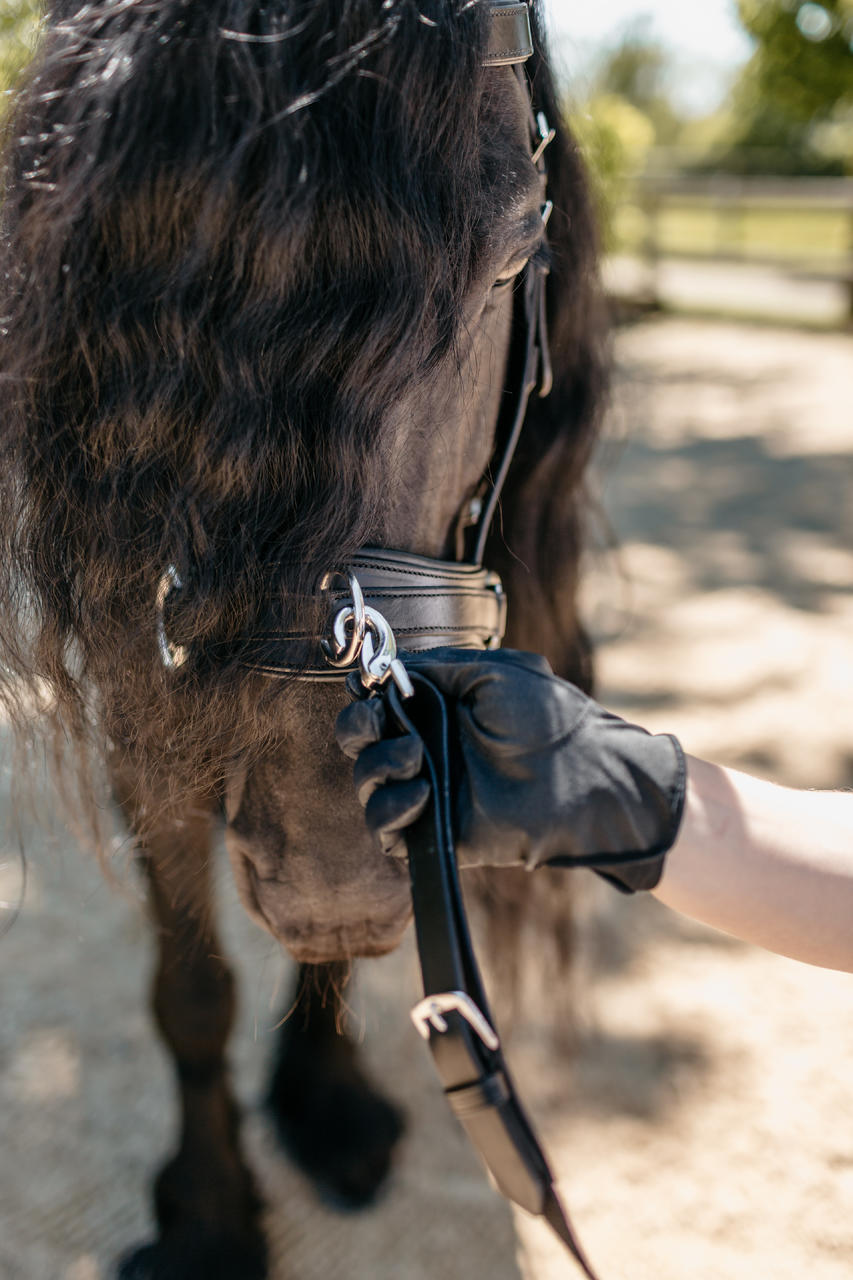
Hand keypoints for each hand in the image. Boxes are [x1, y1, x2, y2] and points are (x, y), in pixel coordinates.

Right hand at [336, 648, 685, 891]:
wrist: (581, 774)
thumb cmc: (549, 718)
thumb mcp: (494, 671)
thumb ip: (437, 666)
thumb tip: (390, 668)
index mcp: (437, 709)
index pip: (377, 704)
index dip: (363, 696)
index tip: (366, 686)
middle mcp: (425, 749)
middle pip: (359, 742)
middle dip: (356, 728)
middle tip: (378, 722)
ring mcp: (426, 791)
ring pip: (366, 783)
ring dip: (377, 765)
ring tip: (416, 757)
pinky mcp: (433, 832)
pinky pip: (384, 829)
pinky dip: (390, 809)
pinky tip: (422, 791)